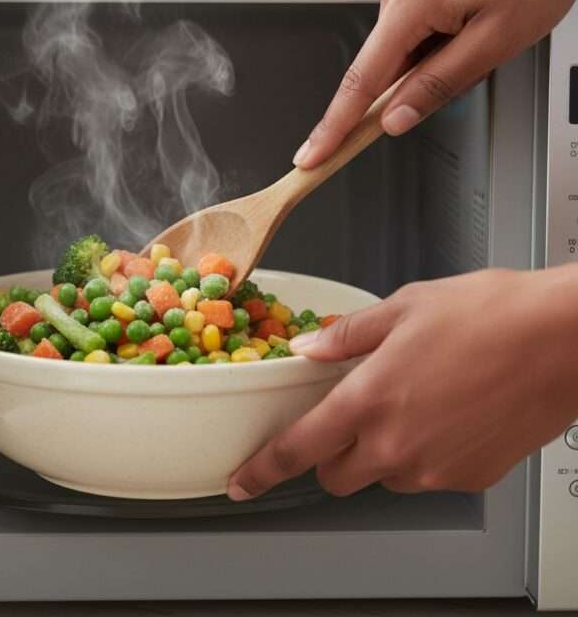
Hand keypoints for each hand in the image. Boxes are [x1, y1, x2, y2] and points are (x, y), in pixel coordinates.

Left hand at [227, 266, 577, 499]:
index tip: (242, 481)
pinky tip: (446, 413)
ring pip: (383, 477)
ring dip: (380, 452)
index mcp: (370, 399)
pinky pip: (427, 476)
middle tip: (349, 417)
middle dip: (331, 453)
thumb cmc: (490, 315)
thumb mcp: (404, 307)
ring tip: (412, 402)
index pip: (298, 448)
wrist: (564, 340)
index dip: (263, 469)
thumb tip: (308, 348)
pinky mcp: (471, 478)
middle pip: (336, 476)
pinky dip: (423, 454)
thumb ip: (346, 336)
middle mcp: (397, 444)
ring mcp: (436, 468)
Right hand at [294, 0, 577, 168]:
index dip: (334, 127)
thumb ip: (437, 86)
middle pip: (384, 65)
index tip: (312, 156)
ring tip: (486, 32)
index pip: (360, 82)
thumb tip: (393, 119)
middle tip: (473, 64)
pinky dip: (437, 39)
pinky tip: (474, 21)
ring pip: (404, 48)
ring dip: (435, 58)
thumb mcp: (494, 43)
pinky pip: (414, 25)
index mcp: (412, 1)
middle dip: (417, 82)